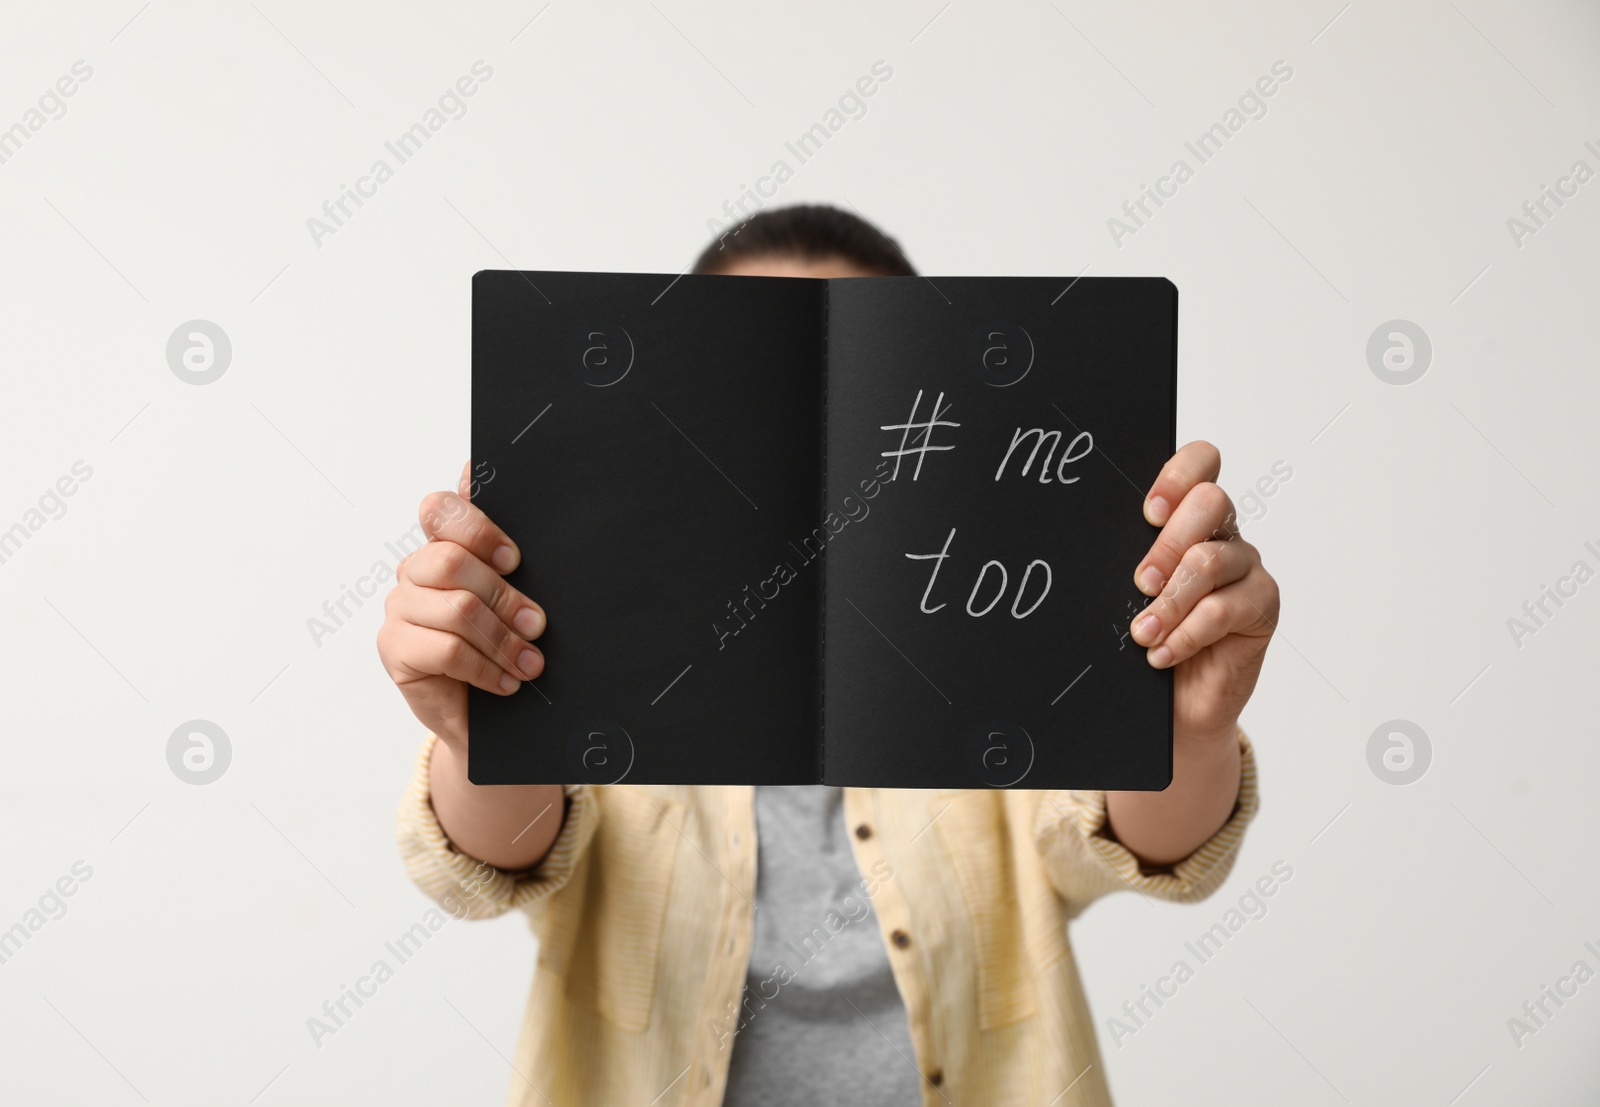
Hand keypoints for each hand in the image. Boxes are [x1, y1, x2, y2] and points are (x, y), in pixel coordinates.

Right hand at [376, 461, 546, 746]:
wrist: (490, 717)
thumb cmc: (504, 649)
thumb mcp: (514, 603)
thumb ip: (511, 566)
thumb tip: (513, 517)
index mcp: (443, 545)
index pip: (441, 510)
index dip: (478, 529)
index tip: (515, 560)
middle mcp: (415, 571)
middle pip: (451, 560)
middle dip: (504, 596)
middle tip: (536, 625)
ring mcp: (400, 608)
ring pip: (456, 609)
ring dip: (503, 640)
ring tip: (530, 664)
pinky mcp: (394, 647)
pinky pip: (448, 650)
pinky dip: (486, 669)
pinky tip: (507, 682)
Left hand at [1130, 441, 1278, 745]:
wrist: (1175, 705)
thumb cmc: (1150, 639)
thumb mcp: (1130, 594)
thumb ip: (1130, 562)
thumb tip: (1092, 545)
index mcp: (1190, 518)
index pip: (1201, 463)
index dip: (1178, 477)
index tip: (1149, 512)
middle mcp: (1223, 535)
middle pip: (1210, 502)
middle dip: (1167, 544)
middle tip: (1140, 583)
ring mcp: (1246, 569)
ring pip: (1211, 560)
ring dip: (1169, 601)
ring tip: (1142, 633)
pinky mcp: (1261, 607)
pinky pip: (1224, 609)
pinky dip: (1185, 634)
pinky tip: (1162, 654)